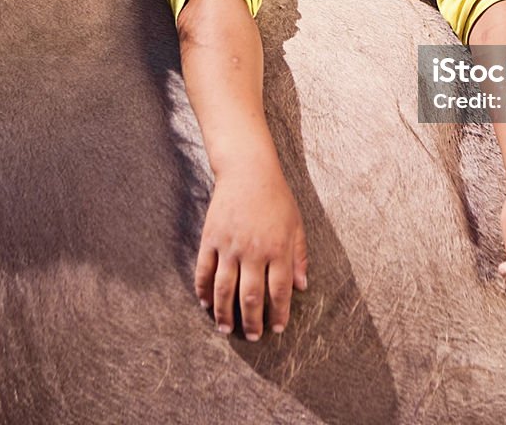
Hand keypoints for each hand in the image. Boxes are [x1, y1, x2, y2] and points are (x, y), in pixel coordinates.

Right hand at [196, 166, 307, 339]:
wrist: (248, 170)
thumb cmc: (276, 196)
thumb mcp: (296, 224)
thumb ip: (300, 255)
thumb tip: (302, 287)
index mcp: (278, 248)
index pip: (279, 291)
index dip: (278, 313)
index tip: (277, 328)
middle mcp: (253, 250)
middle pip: (250, 296)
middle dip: (252, 321)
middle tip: (253, 336)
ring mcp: (229, 245)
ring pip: (224, 289)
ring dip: (224, 314)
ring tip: (227, 329)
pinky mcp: (211, 238)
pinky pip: (204, 271)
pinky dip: (203, 290)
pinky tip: (206, 304)